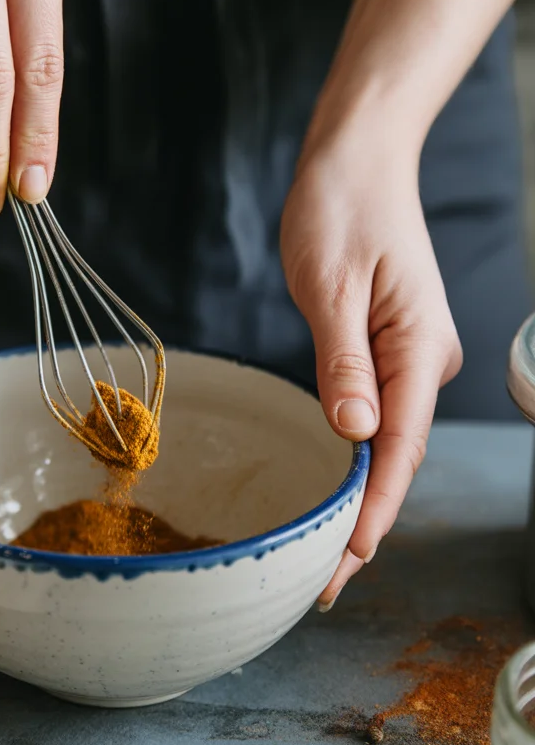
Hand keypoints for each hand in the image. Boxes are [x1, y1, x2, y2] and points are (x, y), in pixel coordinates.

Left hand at [279, 134, 461, 608]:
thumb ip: (343, 361)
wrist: (358, 160)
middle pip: (399, 456)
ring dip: (361, 496)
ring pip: (389, 441)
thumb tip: (356, 434)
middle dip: (366, 521)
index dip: (376, 509)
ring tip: (325, 556)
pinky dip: (357, 459)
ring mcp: (410, 356)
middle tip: (322, 584)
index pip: (401, 446)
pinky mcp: (389, 349)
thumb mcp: (332, 284)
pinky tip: (338, 490)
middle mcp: (424, 359)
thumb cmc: (342, 209)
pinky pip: (378, 415)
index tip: (349, 560)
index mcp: (417, 347)